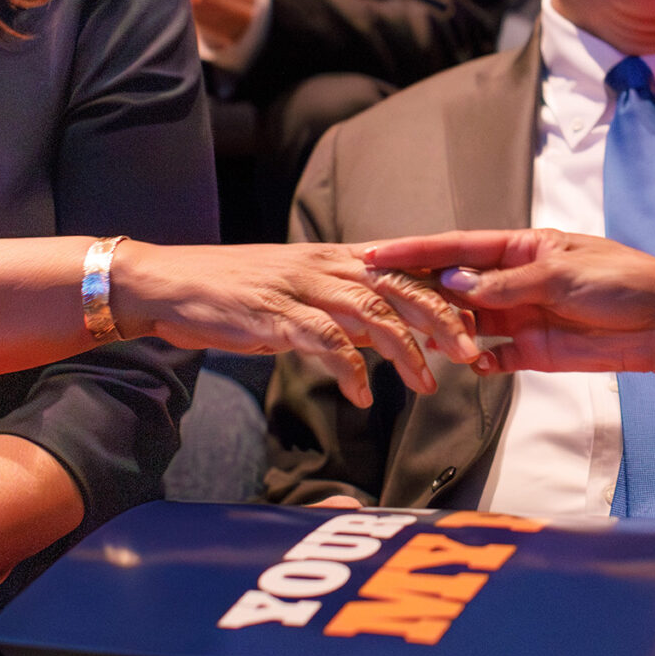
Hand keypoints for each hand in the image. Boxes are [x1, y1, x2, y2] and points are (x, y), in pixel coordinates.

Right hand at [116, 240, 489, 407]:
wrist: (171, 285)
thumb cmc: (240, 295)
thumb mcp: (303, 298)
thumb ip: (348, 313)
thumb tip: (392, 337)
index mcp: (340, 259)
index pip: (409, 269)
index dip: (449, 293)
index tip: (483, 323)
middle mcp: (328, 266)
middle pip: (403, 287)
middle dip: (444, 322)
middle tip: (475, 357)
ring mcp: (301, 288)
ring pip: (371, 314)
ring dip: (406, 351)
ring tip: (428, 385)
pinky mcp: (274, 314)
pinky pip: (323, 340)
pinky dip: (348, 370)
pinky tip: (362, 396)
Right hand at [362, 228, 654, 378]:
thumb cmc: (620, 281)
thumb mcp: (561, 274)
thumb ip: (507, 283)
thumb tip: (456, 284)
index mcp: (521, 247)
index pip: (459, 247)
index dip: (417, 251)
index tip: (377, 254)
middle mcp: (514, 280)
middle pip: (456, 285)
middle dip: (419, 292)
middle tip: (381, 301)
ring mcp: (521, 316)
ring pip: (468, 323)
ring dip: (444, 331)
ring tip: (417, 338)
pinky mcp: (532, 351)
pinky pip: (493, 358)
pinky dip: (477, 363)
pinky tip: (466, 366)